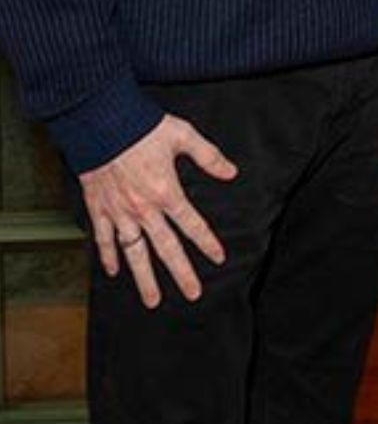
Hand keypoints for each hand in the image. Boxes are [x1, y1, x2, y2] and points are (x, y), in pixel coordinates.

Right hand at [79, 115, 236, 308]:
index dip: (207, 243)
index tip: (219, 258)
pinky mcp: (98, 209)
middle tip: (193, 294)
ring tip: (153, 300)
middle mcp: (143, 209)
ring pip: (134, 253)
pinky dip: (108, 257)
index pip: (192, 225)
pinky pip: (103, 240)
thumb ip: (209, 157)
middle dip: (181, 273)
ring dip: (144, 278)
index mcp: (166, 192)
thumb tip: (232, 173)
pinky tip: (115, 271)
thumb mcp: (184, 136)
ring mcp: (119, 213)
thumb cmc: (143, 128)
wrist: (101, 123)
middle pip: (166, 249)